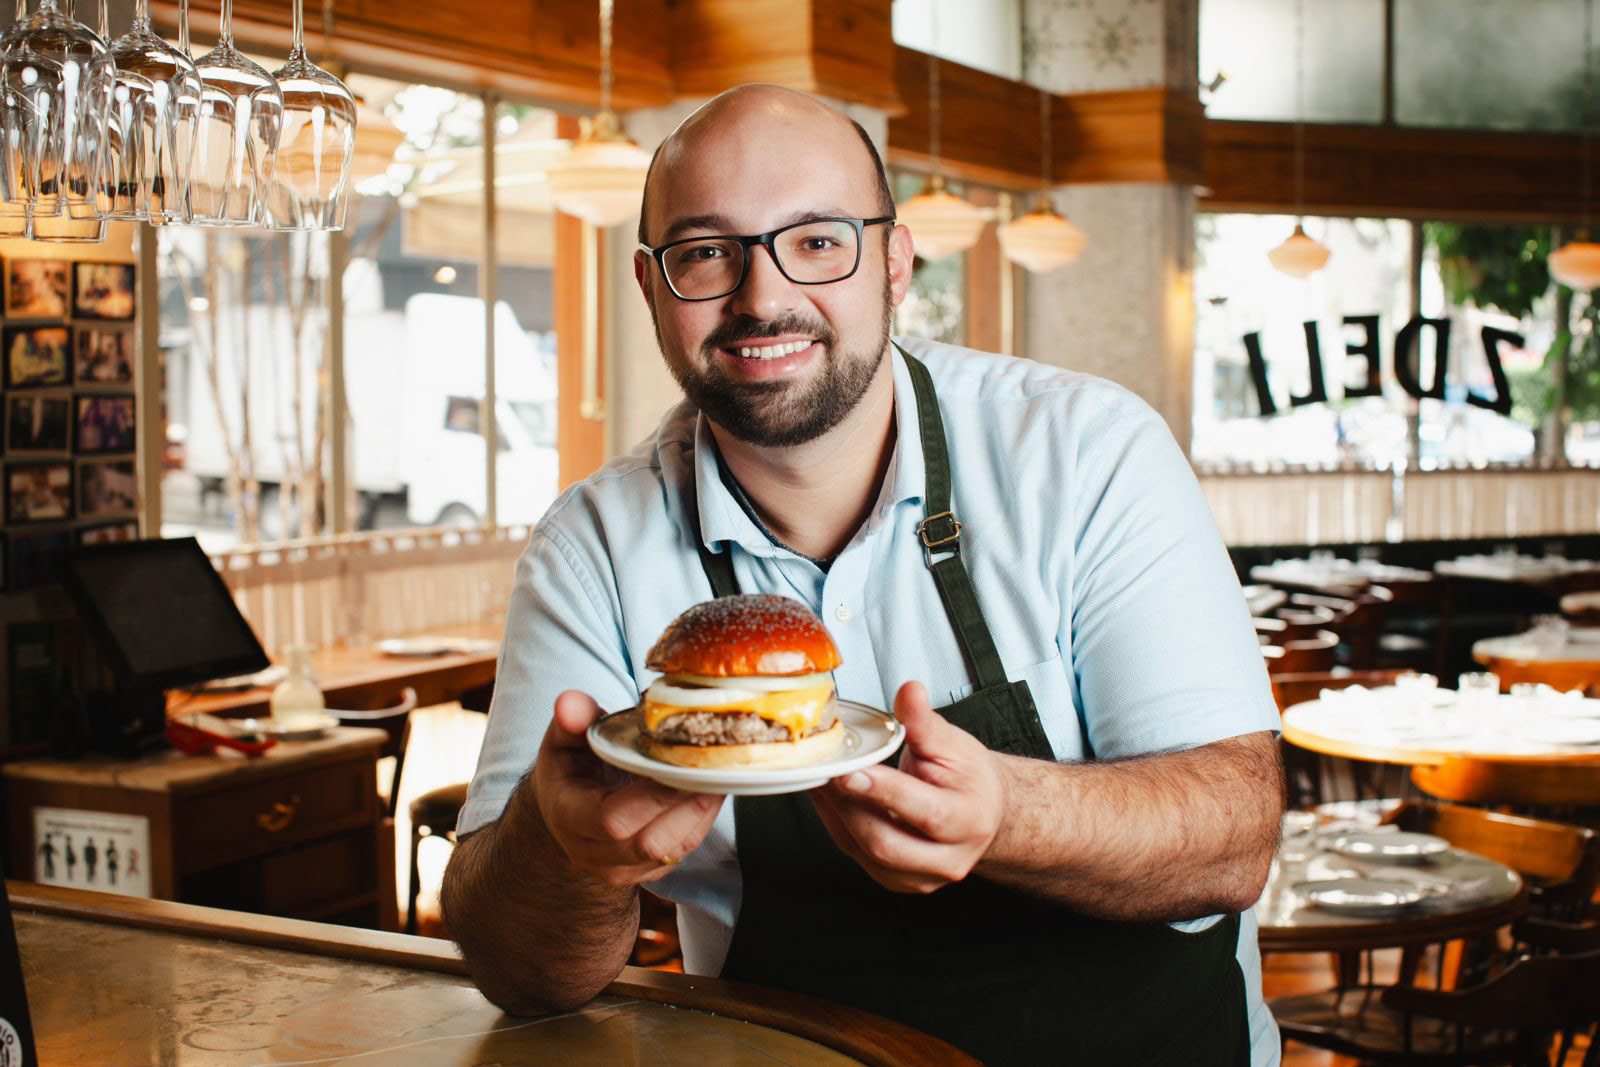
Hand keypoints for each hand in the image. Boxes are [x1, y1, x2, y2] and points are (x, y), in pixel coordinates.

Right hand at [533, 690, 724, 886]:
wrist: (566, 809)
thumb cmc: (570, 769)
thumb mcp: (564, 739)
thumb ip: (571, 719)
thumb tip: (569, 702)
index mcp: (568, 818)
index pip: (612, 820)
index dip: (653, 797)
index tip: (680, 765)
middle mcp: (592, 853)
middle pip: (650, 843)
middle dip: (688, 806)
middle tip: (712, 769)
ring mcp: (621, 868)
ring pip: (673, 850)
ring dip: (702, 813)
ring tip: (719, 776)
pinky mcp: (647, 871)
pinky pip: (682, 850)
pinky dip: (702, 820)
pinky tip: (711, 789)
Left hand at [811, 681, 1007, 892]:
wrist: (981, 812)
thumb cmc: (969, 778)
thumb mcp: (954, 743)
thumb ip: (925, 721)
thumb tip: (909, 692)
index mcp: (968, 821)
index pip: (924, 812)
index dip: (883, 792)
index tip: (850, 771)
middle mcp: (947, 859)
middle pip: (885, 843)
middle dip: (847, 805)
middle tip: (823, 770)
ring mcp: (919, 877)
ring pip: (863, 851)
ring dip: (834, 813)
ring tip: (819, 777)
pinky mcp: (895, 880)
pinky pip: (854, 853)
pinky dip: (834, 822)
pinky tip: (826, 795)